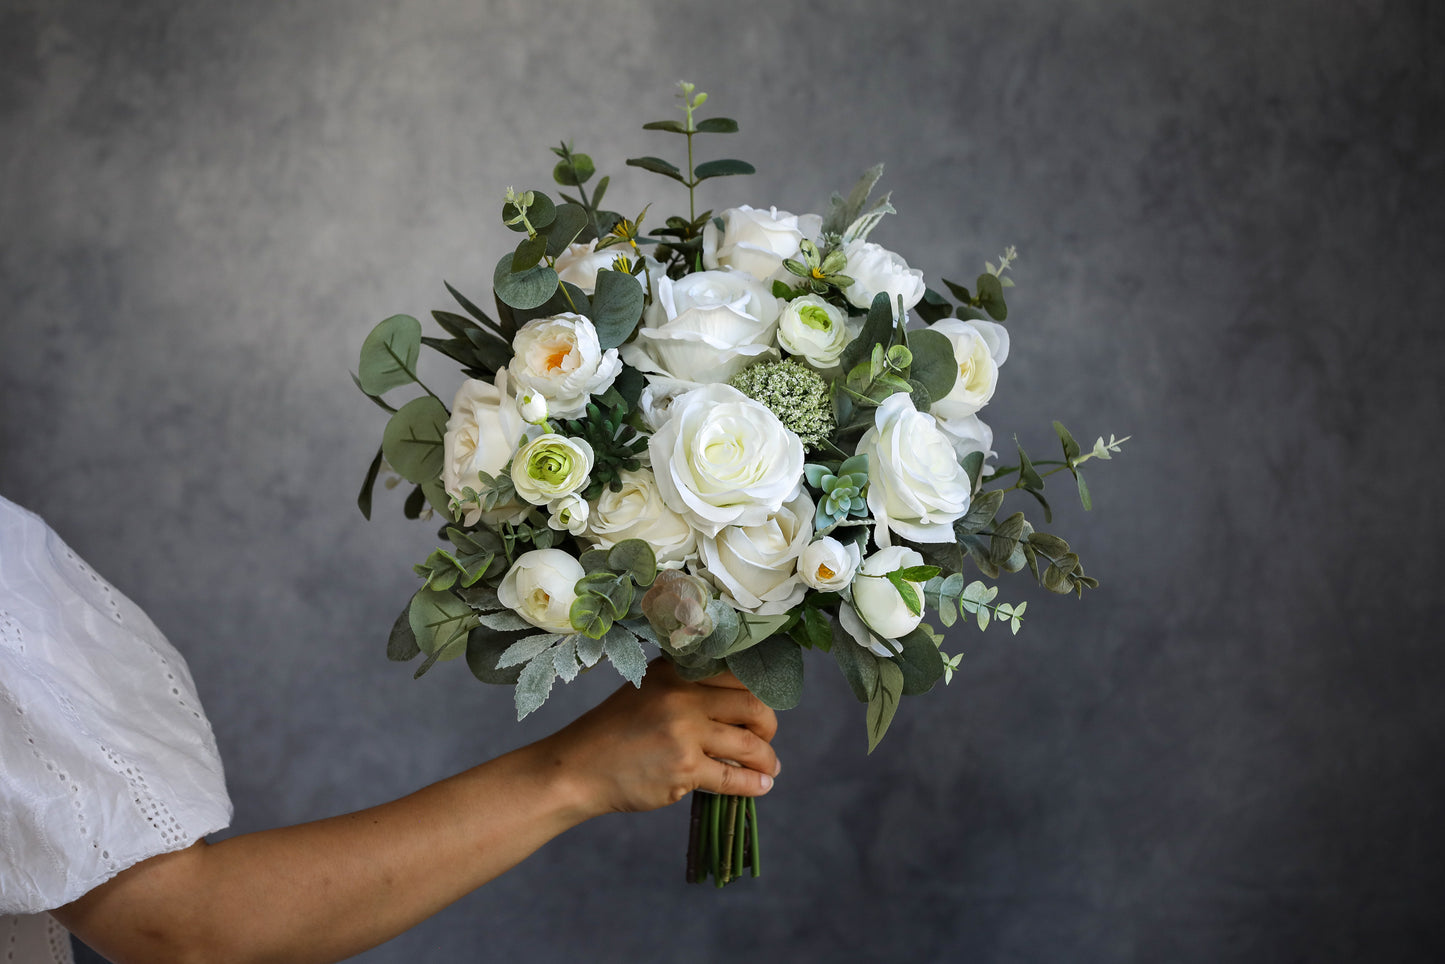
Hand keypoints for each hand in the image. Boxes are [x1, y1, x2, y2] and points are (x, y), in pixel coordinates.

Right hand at [542, 658, 780, 816]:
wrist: (577, 768)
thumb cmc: (614, 732)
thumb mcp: (649, 691)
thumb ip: (688, 689)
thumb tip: (743, 704)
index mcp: (676, 670)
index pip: (738, 673)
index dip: (760, 691)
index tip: (763, 706)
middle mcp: (682, 695)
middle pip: (752, 704)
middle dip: (768, 725)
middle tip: (766, 737)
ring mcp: (684, 732)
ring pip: (749, 743)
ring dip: (767, 758)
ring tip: (770, 767)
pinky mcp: (683, 768)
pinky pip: (733, 777)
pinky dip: (754, 783)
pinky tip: (762, 785)